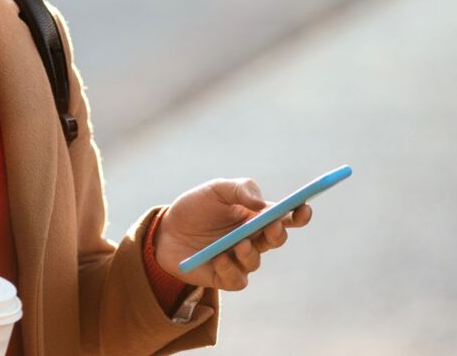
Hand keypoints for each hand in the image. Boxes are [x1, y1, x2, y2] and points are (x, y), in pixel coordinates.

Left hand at [153, 178, 312, 290]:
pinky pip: (238, 279)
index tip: (304, 207)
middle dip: (277, 232)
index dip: (298, 213)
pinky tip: (219, 258)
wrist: (165, 231)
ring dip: (250, 252)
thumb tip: (262, 204)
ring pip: (256, 260)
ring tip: (239, 243)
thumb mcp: (214, 189)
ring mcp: (239, 259)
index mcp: (255, 216)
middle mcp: (252, 239)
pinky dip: (230, 269)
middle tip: (272, 225)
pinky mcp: (224, 277)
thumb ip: (240, 189)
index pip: (285, 217)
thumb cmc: (194, 208)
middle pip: (275, 239)